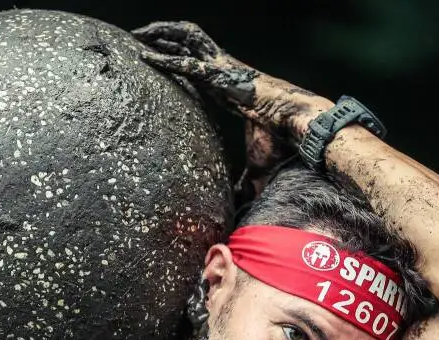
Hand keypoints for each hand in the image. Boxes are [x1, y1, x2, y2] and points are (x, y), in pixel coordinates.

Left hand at [132, 22, 332, 200]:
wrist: (299, 129)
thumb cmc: (281, 143)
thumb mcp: (254, 166)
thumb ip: (242, 183)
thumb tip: (237, 207)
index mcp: (229, 87)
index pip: (200, 66)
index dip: (180, 59)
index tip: (159, 59)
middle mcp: (225, 72)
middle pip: (191, 44)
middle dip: (165, 36)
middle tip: (140, 36)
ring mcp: (225, 70)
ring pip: (189, 40)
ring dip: (162, 34)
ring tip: (139, 33)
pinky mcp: (224, 76)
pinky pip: (189, 64)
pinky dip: (167, 60)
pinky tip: (146, 57)